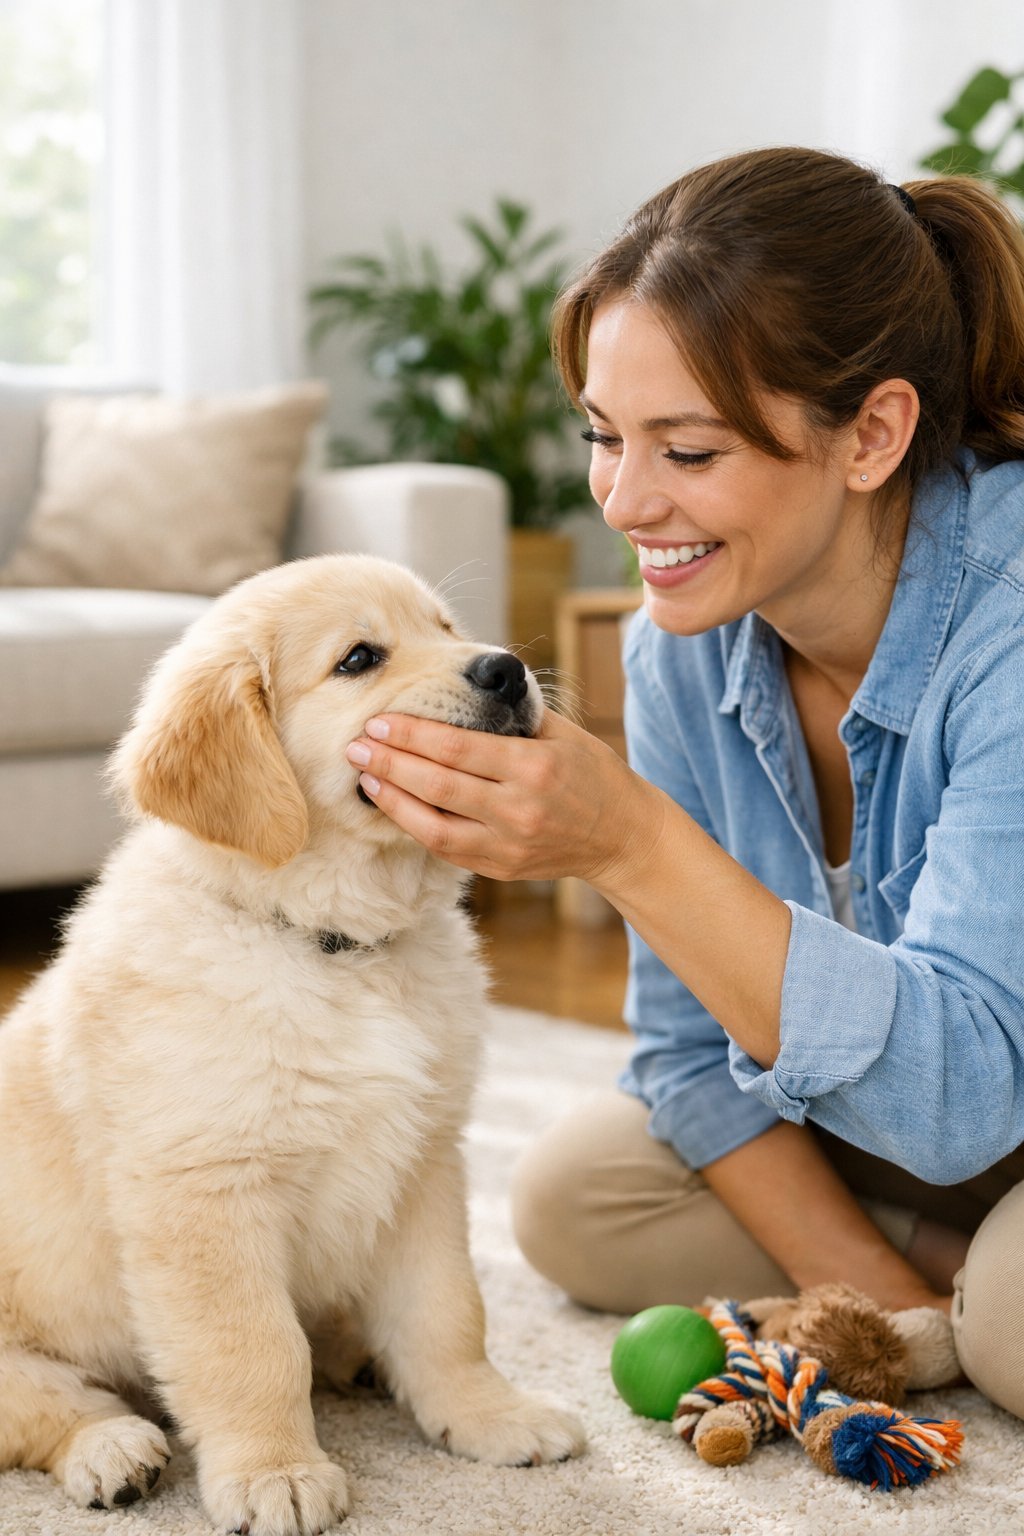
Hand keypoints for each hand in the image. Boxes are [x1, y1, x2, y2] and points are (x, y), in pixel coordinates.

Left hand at [345, 708, 659, 885]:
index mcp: (534, 767)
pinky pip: (446, 848)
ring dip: (393, 800)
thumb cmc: (592, 773)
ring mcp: (508, 844)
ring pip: (434, 825)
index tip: (379, 720)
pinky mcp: (500, 868)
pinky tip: (394, 805)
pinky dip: (415, 826)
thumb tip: (465, 685)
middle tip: (354, 744)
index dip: (413, 734)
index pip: (459, 749)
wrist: (622, 836)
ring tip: (364, 776)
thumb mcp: (562, 733)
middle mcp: (519, 809)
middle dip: (391, 763)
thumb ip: (513, 714)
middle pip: (439, 786)